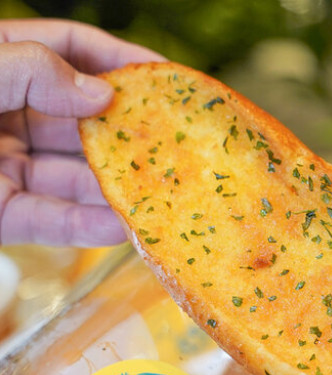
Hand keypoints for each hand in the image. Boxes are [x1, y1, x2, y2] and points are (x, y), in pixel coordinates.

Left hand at [0, 18, 163, 246]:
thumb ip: (29, 70)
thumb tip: (102, 91)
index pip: (70, 52)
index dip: (118, 60)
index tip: (164, 78)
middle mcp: (6, 115)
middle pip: (82, 121)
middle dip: (128, 134)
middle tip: (176, 147)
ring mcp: (4, 166)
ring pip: (73, 177)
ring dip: (116, 188)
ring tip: (161, 196)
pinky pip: (49, 221)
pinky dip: (85, 226)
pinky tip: (121, 227)